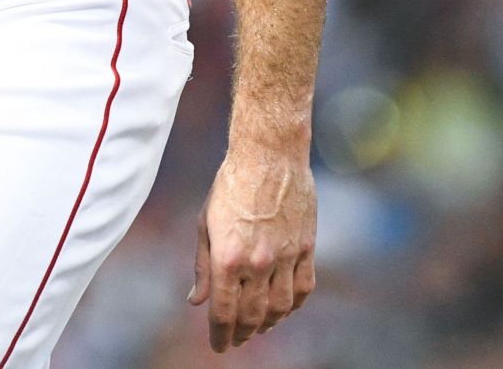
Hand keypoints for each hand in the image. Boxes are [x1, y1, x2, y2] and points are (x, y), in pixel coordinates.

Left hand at [188, 141, 317, 351]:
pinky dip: (293, 306)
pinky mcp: (306, 248)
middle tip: (236, 340)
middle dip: (242, 333)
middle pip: (252, 315)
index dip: (220, 334)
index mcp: (227, 257)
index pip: (223, 311)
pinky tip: (284, 309)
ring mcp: (285, 257)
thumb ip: (202, 267)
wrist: (269, 156)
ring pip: (280, 308)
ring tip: (258, 328)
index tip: (218, 346)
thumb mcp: (205, 224)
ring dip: (268, 324)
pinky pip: (303, 289)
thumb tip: (196, 301)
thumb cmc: (230, 186)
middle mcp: (257, 262)